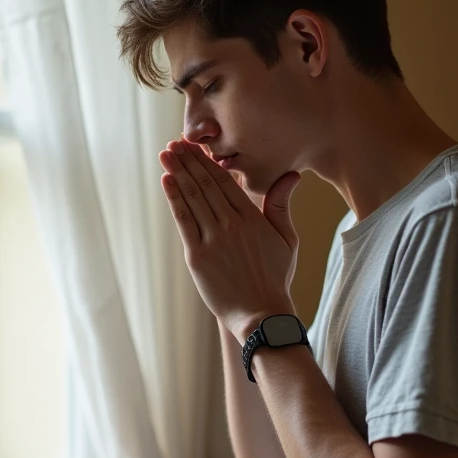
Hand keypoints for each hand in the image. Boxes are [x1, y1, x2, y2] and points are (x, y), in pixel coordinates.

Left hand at [158, 140, 300, 336]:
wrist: (261, 314)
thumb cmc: (274, 277)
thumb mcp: (287, 238)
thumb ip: (281, 204)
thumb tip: (291, 174)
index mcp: (252, 218)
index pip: (225, 182)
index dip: (207, 162)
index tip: (195, 146)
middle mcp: (232, 224)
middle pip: (206, 185)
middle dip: (189, 161)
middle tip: (175, 142)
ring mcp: (213, 239)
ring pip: (193, 198)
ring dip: (178, 173)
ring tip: (166, 154)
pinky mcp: (198, 256)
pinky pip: (184, 221)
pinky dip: (174, 199)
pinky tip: (167, 181)